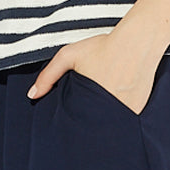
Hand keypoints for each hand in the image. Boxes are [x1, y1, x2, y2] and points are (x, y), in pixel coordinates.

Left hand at [26, 31, 159, 114]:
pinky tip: (118, 97)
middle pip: (92, 127)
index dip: (72, 122)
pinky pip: (124, 120)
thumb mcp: (69, 55)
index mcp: (88, 103)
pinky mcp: (138, 112)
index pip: (75, 124)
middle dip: (87, 123)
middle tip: (86, 109)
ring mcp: (125, 114)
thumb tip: (32, 95)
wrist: (137, 42)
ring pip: (108, 125)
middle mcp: (107, 112)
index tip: (71, 116)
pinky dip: (119, 114)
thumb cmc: (102, 47)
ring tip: (103, 101)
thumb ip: (48, 75)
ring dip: (104, 119)